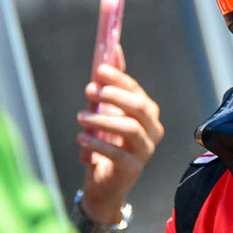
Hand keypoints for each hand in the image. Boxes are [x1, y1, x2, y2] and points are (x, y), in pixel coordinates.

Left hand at [76, 45, 163, 224]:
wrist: (104, 184)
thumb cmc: (105, 143)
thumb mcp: (106, 112)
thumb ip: (111, 85)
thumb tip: (113, 48)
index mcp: (148, 114)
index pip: (136, 91)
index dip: (119, 79)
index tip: (99, 70)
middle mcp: (152, 131)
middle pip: (139, 108)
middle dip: (114, 96)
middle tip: (90, 90)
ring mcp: (145, 151)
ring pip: (130, 129)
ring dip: (103, 120)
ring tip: (81, 116)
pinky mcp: (133, 169)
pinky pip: (117, 153)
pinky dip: (97, 143)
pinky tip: (81, 137)